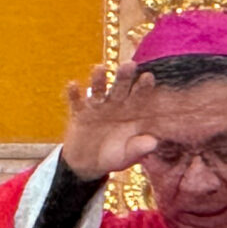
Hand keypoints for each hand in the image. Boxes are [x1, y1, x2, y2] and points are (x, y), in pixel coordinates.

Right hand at [59, 63, 158, 178]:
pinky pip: (76, 101)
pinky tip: (73, 85)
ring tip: (100, 69)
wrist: (88, 163)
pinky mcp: (79, 112)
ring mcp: (96, 106)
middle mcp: (115, 104)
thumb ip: (139, 148)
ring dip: (99, 79)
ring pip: (98, 89)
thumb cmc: (113, 157)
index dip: (143, 87)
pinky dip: (74, 94)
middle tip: (129, 64)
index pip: (139, 96)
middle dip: (124, 76)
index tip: (148, 77)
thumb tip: (153, 142)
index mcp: (131, 112)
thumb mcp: (127, 156)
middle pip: (120, 87)